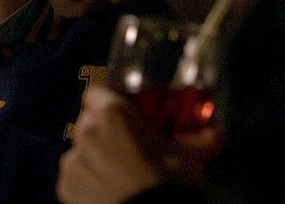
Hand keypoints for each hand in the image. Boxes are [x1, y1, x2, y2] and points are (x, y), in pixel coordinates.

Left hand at [57, 87, 220, 203]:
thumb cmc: (170, 182)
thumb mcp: (191, 156)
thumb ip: (203, 139)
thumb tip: (218, 134)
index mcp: (112, 114)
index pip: (96, 93)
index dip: (108, 102)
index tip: (122, 115)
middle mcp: (86, 131)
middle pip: (89, 122)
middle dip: (104, 131)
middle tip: (125, 147)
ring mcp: (73, 160)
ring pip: (81, 150)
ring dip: (95, 157)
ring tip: (118, 175)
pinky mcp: (66, 186)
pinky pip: (75, 177)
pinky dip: (87, 182)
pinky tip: (108, 191)